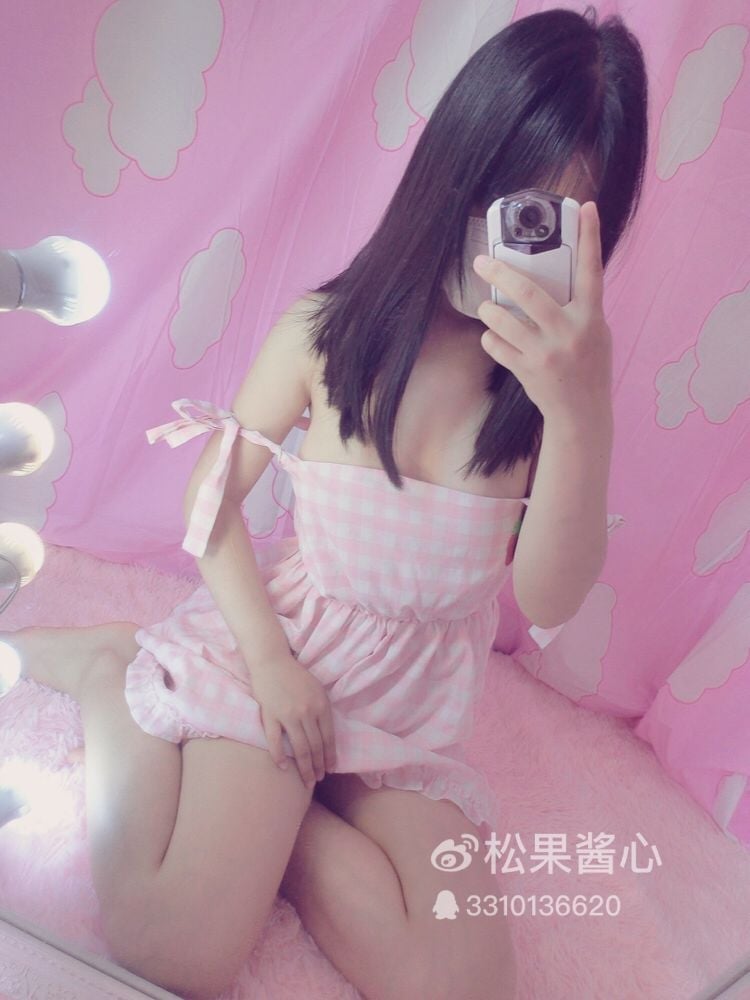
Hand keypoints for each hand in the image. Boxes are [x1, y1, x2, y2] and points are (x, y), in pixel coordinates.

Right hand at [249, 648, 336, 787]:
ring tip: (307, 780)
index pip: (328, 737)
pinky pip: (275, 741)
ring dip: (304, 767)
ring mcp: (288, 715)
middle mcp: (307, 712)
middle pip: (315, 746)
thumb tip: (327, 734)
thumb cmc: (296, 675)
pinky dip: (279, 756)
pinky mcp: (270, 715)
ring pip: (299, 748)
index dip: (330, 756)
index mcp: (321, 705)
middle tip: (318, 779)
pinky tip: (283, 768)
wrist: (272, 662)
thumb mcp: (317, 689)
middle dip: (318, 766)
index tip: (330, 769)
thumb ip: (322, 710)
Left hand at [472, 201, 612, 421]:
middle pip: (529, 292)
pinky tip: (494, 337)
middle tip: (482, 261)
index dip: (590, 237)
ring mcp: (546, 353)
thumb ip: (578, 307)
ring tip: (487, 306)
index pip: (592, 270)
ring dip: (489, 310)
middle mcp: (569, 332)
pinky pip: (496, 346)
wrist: (582, 413)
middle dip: (500, 272)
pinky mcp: (527, 370)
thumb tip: (552, 277)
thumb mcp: (594, 333)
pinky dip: (491, 338)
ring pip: (503, 320)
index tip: (584, 207)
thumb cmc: (588, 367)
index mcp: (591, 317)